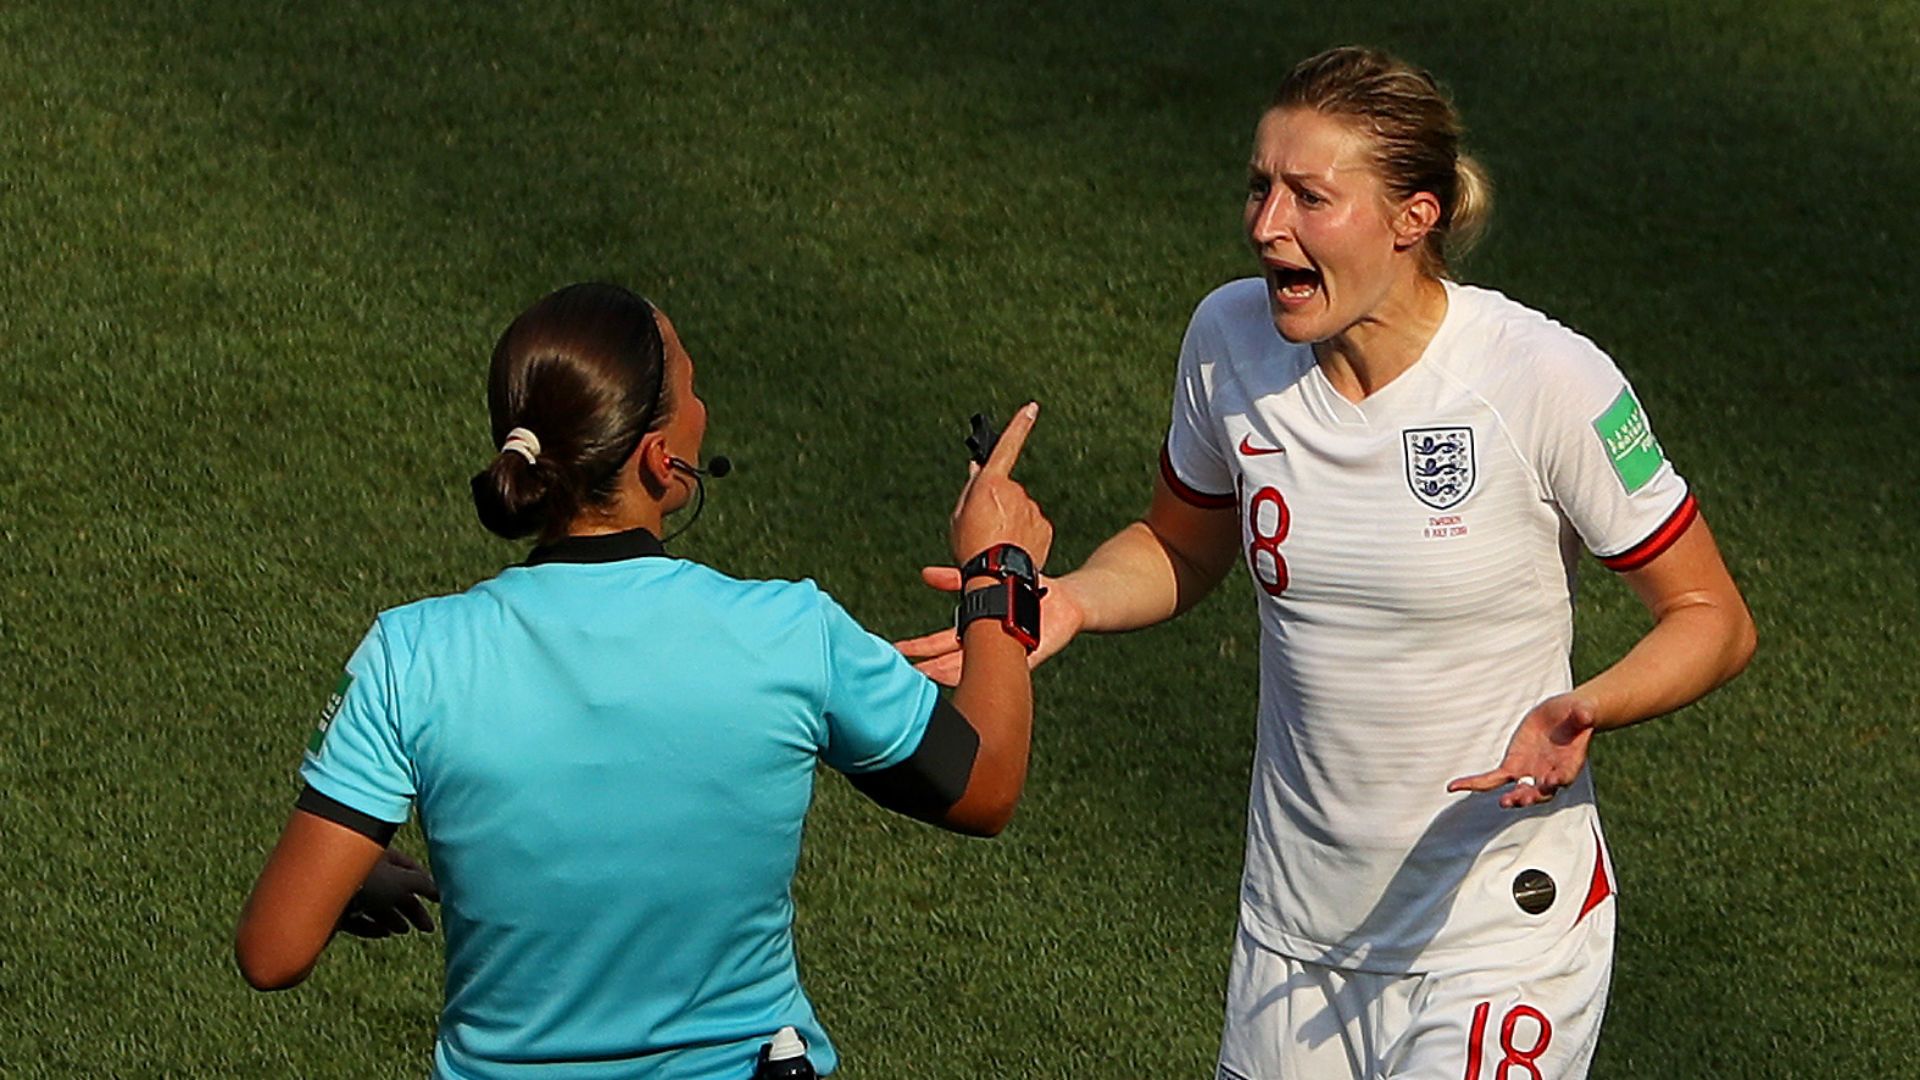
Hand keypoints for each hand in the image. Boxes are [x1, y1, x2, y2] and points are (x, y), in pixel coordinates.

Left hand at [337, 848, 439, 938]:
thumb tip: (437, 889)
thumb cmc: (364, 880)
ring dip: (392, 918)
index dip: (425, 883)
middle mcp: (363, 870)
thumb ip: (422, 884)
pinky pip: (357, 919)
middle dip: (412, 908)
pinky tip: (384, 933)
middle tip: (427, 928)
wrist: (320, 898)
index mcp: (379, 854)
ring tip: (404, 930)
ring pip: (375, 905)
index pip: (408, 867)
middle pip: (393, 890)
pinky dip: (372, 926)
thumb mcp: (402, 880)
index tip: (438, 899)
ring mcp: (346, 890)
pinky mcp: (333, 911)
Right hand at [895, 569, 1085, 685]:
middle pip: (953, 660)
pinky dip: (995, 668)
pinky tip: (980, 675)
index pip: (942, 644)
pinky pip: (1009, 664)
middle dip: (930, 666)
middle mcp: (989, 646)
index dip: (921, 649)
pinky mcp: (1029, 654)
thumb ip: (956, 579)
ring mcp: (1007, 652)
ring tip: (933, 677)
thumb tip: (924, 574)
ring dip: (955, 672)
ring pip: (977, 667)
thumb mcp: (987, 579)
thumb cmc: (1027, 591)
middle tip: (908, 673)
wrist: (1067, 599)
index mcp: (977, 631)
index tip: (899, 652)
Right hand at [948, 402, 1051, 566]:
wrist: (998, 578)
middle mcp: (1015, 491)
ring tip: (996, 544)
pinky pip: (1032, 526)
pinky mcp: (1044, 526)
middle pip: (1005, 490)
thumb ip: (971, 488)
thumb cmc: (971, 548)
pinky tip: (1011, 549)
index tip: (1031, 408)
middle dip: (997, 503)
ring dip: (1009, 522)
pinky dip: (1023, 535)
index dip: (1019, 425)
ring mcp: (1032, 509)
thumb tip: (978, 468)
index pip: (1008, 446)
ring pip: (1019, 510)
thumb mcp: (959, 516)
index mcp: (991, 484)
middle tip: (982, 528)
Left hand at [1447, 694, 1597, 809]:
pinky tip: (1455, 787)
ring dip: (1511, 797)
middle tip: (1523, 799)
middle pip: (1541, 791)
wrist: (1563, 716)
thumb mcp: (1582, 711)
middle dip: (1532, 796)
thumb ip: (1583, 715)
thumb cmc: (1576, 714)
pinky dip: (1476, 784)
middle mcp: (1549, 774)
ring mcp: (1530, 773)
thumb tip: (1586, 715)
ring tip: (1505, 802)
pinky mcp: (1512, 767)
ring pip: (1518, 790)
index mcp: (1569, 764)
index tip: (1553, 780)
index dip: (1559, 779)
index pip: (1565, 775)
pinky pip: (1492, 779)